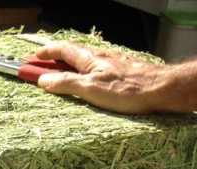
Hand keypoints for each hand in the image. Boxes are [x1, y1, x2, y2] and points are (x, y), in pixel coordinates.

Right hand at [30, 41, 169, 114]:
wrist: (163, 90)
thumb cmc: (128, 90)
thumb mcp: (91, 89)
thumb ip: (67, 83)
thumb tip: (44, 80)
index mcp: (91, 59)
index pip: (63, 50)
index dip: (47, 52)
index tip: (33, 58)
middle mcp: (102, 57)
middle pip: (74, 54)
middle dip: (55, 60)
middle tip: (42, 69)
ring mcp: (115, 64)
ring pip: (87, 62)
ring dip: (70, 67)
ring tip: (62, 78)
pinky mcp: (125, 72)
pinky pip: (99, 69)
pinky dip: (86, 73)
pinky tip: (90, 83)